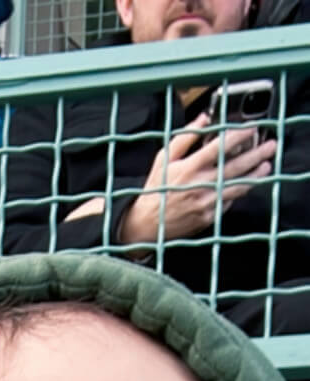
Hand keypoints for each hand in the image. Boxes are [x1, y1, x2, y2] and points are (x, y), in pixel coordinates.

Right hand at [118, 114, 275, 246]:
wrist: (147, 225)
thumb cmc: (156, 190)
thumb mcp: (164, 158)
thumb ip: (185, 137)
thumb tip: (204, 119)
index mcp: (190, 167)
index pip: (220, 147)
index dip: (239, 135)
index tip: (251, 128)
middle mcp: (201, 185)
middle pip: (236, 167)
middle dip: (256, 155)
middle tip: (270, 146)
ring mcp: (207, 203)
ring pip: (238, 187)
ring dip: (255, 176)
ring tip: (265, 166)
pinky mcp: (209, 217)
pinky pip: (228, 203)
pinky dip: (236, 193)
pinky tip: (244, 185)